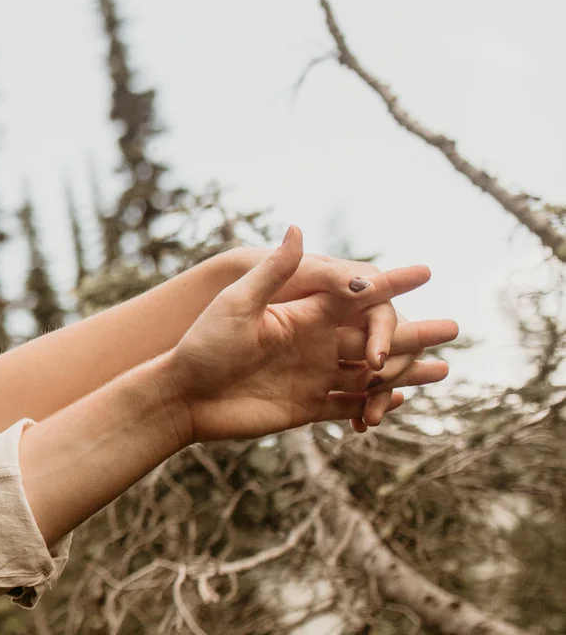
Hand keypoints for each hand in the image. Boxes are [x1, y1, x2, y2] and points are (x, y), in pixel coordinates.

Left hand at [163, 228, 447, 443]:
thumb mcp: (236, 305)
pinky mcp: (305, 406)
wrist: (181, 397)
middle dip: (413, 331)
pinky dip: (374, 402)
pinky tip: (399, 401)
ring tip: (442, 370)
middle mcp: (314, 342)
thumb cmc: (202, 345)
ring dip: (406, 370)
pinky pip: (347, 404)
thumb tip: (298, 229)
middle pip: (374, 336)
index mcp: (302, 313)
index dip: (389, 284)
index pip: (356, 296)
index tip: (423, 272)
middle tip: (453, 328)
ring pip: (369, 373)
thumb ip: (273, 272)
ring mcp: (312, 374)